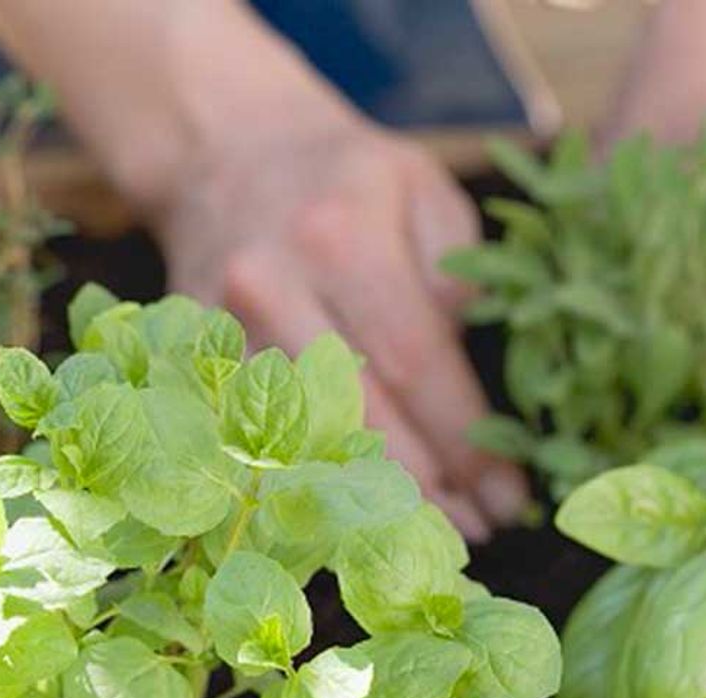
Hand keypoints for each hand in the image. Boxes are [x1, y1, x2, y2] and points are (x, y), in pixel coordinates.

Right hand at [153, 115, 527, 541]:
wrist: (224, 153)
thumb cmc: (344, 178)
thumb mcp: (422, 188)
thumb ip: (456, 274)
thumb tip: (466, 371)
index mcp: (344, 238)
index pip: (419, 366)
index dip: (467, 444)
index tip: (509, 496)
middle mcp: (275, 287)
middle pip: (364, 417)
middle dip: (431, 487)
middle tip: (480, 532)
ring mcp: (223, 330)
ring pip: (309, 443)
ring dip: (374, 502)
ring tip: (432, 536)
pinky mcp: (196, 361)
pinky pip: (261, 441)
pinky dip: (313, 483)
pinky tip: (356, 514)